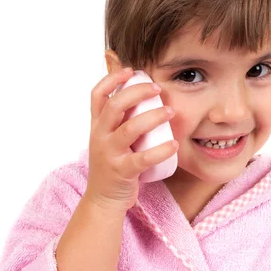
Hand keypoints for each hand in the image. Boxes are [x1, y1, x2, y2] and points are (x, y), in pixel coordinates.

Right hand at [84, 67, 176, 213]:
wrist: (103, 200)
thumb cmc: (112, 165)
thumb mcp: (108, 139)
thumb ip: (117, 121)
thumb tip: (138, 95)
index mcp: (97, 126)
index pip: (97, 95)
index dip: (112, 79)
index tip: (131, 70)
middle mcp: (100, 137)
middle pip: (115, 106)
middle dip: (137, 92)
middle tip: (157, 88)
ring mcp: (109, 154)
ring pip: (130, 129)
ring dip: (153, 117)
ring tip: (170, 112)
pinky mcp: (122, 171)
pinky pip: (142, 159)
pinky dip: (161, 150)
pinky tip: (174, 144)